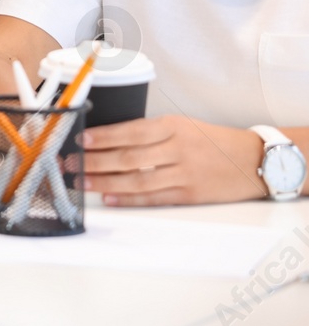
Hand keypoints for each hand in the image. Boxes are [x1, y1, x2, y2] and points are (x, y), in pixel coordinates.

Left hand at [81, 116, 268, 205]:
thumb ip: (151, 132)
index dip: (102, 137)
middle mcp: (176, 149)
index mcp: (172, 127)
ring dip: (105, 182)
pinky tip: (110, 199)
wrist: (255, 160)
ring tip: (82, 182)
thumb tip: (109, 140)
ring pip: (136, 179)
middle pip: (127, 157)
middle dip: (94, 161)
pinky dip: (129, 199)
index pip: (129, 132)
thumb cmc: (213, 141)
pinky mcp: (190, 195)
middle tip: (70, 164)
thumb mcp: (183, 125)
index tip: (80, 141)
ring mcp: (184, 174)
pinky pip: (154, 197)